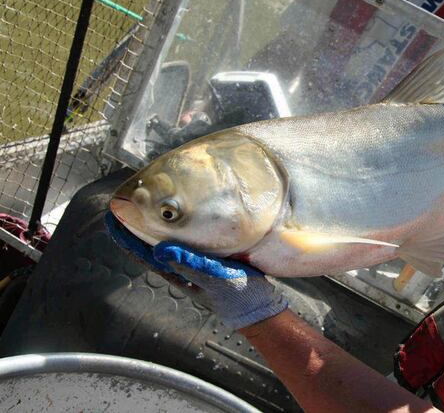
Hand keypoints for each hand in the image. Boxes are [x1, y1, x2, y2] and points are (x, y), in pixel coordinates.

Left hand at [105, 212, 287, 328]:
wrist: (260, 309)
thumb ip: (191, 265)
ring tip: (146, 206)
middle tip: (124, 204)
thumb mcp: (216, 280)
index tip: (112, 217)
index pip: (144, 252)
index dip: (126, 236)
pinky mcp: (211, 259)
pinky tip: (181, 220)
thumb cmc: (239, 298)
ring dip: (154, 225)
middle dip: (136, 226)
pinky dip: (178, 228)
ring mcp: (195, 264)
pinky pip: (188, 241)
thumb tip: (159, 250)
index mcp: (178, 273)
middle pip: (150, 245)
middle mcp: (182, 267)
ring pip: (167, 242)